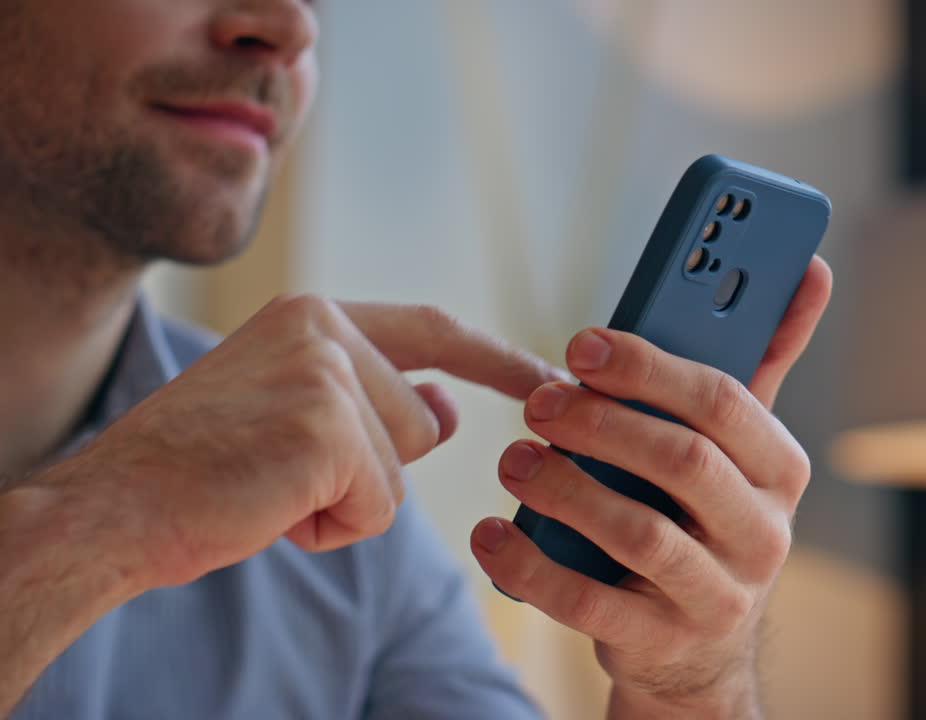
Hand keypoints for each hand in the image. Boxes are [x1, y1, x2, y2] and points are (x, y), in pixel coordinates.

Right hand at [47, 295, 564, 589]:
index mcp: (312, 313)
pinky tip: (270, 510)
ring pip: (401, 468)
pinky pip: (377, 506)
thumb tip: (447, 406)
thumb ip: (375, 398)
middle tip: (280, 473)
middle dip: (374, 467)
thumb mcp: (295, 413)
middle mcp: (323, 326)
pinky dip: (331, 528)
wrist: (115, 506)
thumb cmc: (201, 467)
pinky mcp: (328, 431)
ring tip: (269, 488)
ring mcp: (326, 374)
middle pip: (421, 419)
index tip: (552, 381)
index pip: (435, 329)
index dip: (498, 360)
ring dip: (347, 501)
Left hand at [472, 257, 833, 717]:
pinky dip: (533, 566)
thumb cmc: (707, 517)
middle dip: (602, 425)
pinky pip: (590, 603)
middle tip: (540, 402)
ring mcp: (719, 596)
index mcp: (781, 470)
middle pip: (683, 463)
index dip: (650, 368)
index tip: (584, 343)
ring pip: (638, 534)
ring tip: (515, 460)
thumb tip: (810, 268)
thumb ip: (759, 362)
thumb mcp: (738, 448)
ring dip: (564, 489)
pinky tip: (492, 535)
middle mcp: (764, 535)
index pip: (725, 403)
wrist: (697, 648)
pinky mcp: (663, 642)